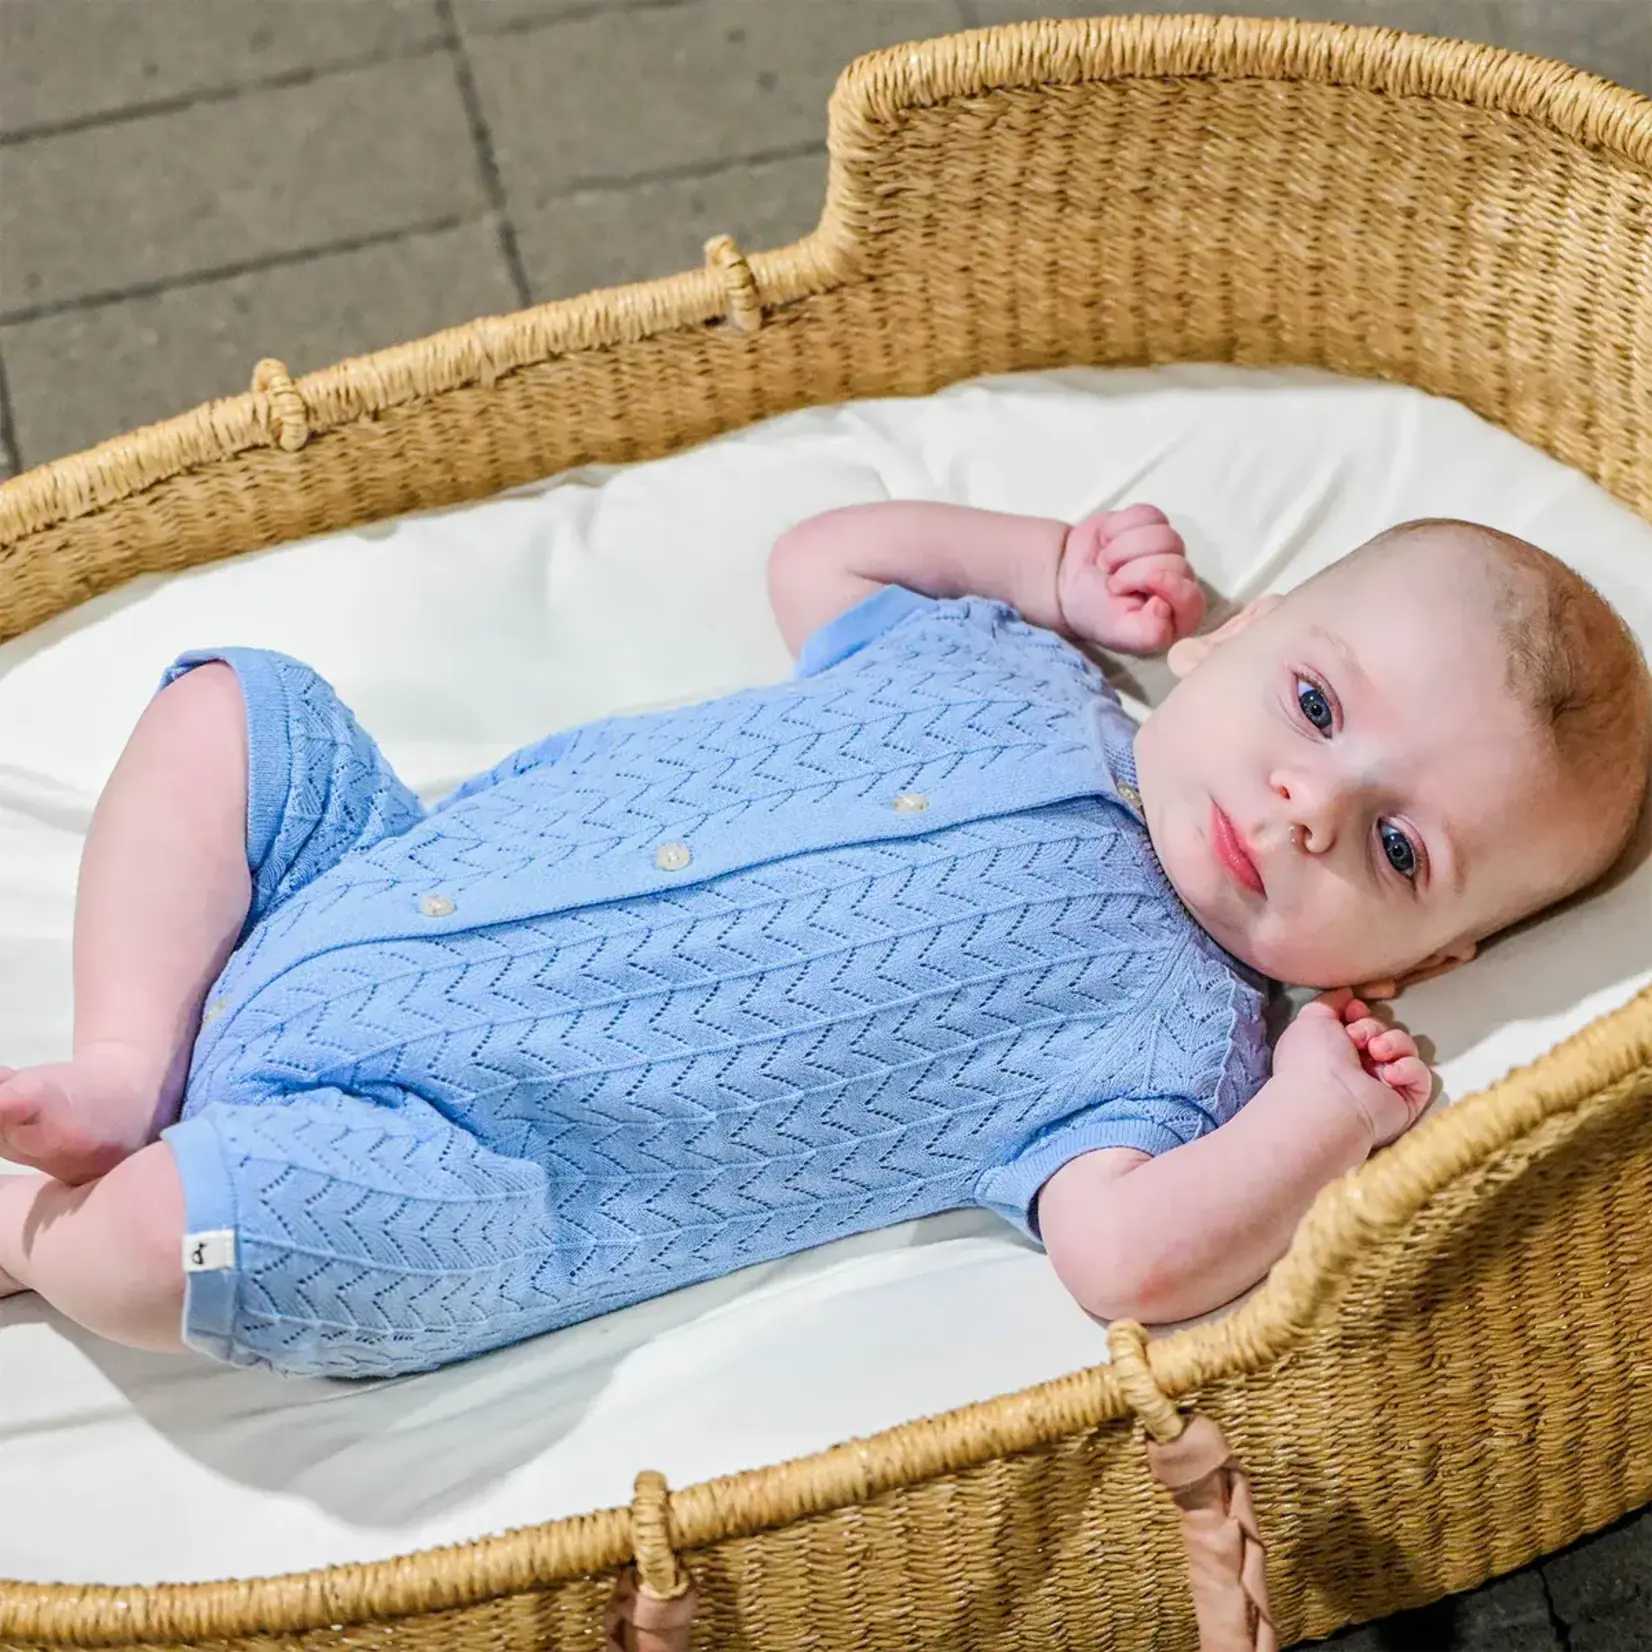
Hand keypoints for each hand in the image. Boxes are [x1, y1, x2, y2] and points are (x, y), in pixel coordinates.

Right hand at [1055, 504, 1204, 654]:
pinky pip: (1146, 514)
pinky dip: (1119, 526)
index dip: (1165, 588)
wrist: (1065, 582)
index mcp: (1179, 615)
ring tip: (1107, 564)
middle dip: (1134, 570)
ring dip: (1123, 548)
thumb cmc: (1096, 613)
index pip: (1192, 598)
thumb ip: (1149, 634)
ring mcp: (1167, 549)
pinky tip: (1108, 542)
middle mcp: (1180, 580)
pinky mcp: (1151, 524)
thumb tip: (1165, 605)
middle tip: (1112, 583)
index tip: (1131, 588)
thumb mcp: (1119, 635)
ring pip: (1163, 534)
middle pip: (1175, 562)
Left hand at [1272, 989, 1433, 1148]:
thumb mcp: (1311, 1018)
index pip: (1363, 1022)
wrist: (1327, 1101)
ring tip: (1376, 1053)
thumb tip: (1348, 993)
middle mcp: (1360, 1067)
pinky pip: (1421, 1074)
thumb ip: (1330, 1001)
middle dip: (1373, 1028)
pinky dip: (1408, 1068)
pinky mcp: (1406, 1100)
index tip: (1353, 1012)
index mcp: (1336, 1050)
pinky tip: (1390, 1074)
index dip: (1361, 1012)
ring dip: (1393, 1043)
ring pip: (1406, 1047)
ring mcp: (1384, 1084)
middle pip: (1384, 1030)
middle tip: (1357, 1040)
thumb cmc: (1312, 1059)